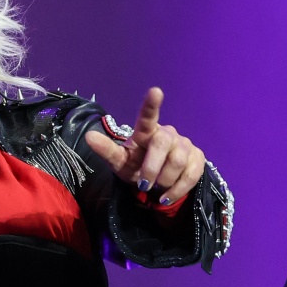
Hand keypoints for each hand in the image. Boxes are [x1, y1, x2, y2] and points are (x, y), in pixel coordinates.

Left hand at [84, 86, 208, 205]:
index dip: (151, 105)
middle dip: (152, 167)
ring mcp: (185, 145)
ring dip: (164, 181)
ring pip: (177, 161)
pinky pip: (191, 175)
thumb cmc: (137, 168)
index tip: (156, 91)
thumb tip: (89, 136)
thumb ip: (107, 150)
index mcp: (146, 133)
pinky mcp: (198, 159)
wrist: (158, 186)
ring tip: (157, 188)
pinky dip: (177, 190)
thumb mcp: (120, 162)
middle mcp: (167, 134)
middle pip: (162, 143)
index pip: (148, 117)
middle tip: (144, 184)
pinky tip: (168, 195)